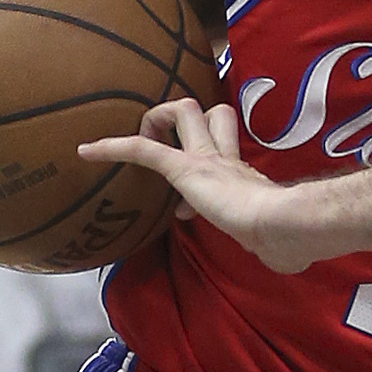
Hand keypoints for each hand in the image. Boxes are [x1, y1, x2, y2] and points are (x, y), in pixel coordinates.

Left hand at [80, 99, 315, 271]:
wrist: (281, 224)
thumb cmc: (283, 235)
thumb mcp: (272, 239)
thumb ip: (272, 243)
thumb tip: (283, 260)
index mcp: (243, 174)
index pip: (225, 148)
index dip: (207, 161)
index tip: (187, 204)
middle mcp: (225, 158)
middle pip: (211, 112)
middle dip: (185, 122)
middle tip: (167, 146)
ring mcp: (206, 159)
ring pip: (183, 110)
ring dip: (157, 120)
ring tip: (140, 140)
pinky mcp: (185, 168)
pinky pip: (144, 149)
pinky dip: (113, 148)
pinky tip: (87, 152)